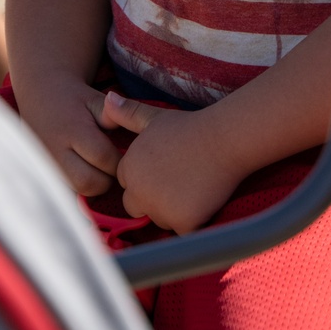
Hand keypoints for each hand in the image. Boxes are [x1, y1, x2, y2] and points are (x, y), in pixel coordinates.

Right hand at [18, 77, 121, 196]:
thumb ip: (111, 114)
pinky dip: (80, 187)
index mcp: (72, 130)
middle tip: (113, 166)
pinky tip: (86, 172)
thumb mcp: (93, 98)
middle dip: (107, 179)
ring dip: (94, 185)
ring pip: (77, 191)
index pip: (103, 157)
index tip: (126, 155)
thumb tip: (129, 126)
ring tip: (100, 169)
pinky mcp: (42, 174)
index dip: (120, 160)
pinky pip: (66, 191)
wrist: (39, 96)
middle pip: (89, 182)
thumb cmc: (71, 98)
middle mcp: (55, 152)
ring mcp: (46, 166)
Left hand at [101, 92, 244, 233]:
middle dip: (152, 199)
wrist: (223, 140)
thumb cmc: (189, 126)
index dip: (146, 177)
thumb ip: (127, 113)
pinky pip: (181, 231)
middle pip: (136, 206)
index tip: (165, 166)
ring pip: (159, 219)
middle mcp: (139, 192)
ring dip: (171, 211)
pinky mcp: (182, 223)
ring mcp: (160, 209)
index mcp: (129, 168)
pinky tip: (201, 199)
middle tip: (178, 179)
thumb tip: (108, 98)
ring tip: (191, 185)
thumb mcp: (153, 118)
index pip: (127, 184)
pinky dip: (191, 222)